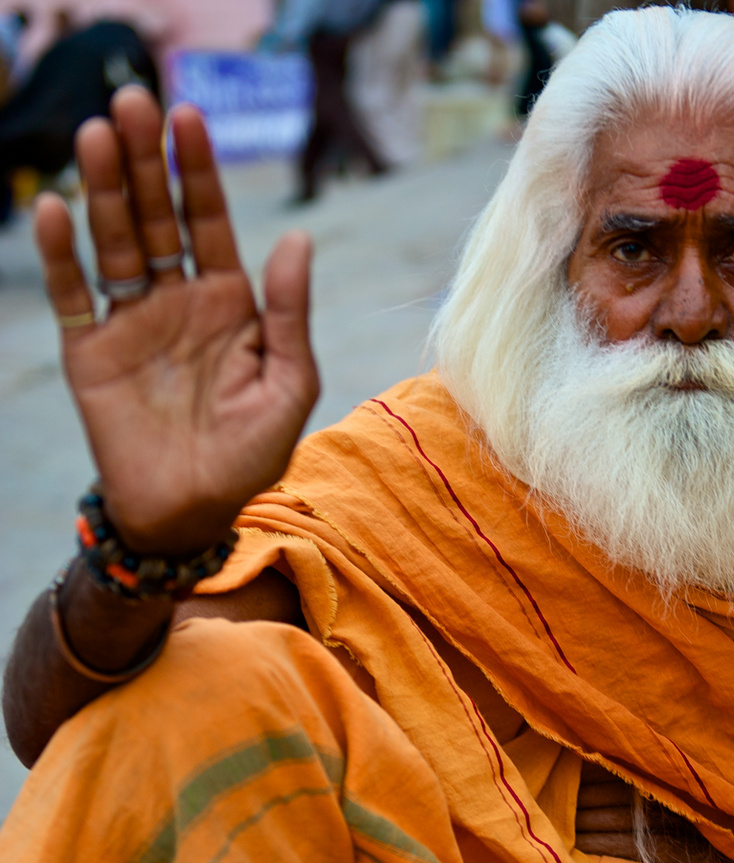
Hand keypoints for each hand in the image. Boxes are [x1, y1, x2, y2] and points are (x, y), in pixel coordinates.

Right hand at [36, 85, 318, 554]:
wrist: (194, 510)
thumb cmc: (252, 454)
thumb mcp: (288, 383)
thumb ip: (289, 313)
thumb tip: (298, 237)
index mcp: (232, 306)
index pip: (211, 225)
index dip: (198, 173)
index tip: (188, 118)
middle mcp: (180, 302)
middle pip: (160, 219)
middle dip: (146, 163)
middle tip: (131, 103)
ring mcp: (133, 322)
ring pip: (116, 243)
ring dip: (105, 191)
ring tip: (96, 136)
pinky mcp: (92, 351)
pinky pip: (74, 295)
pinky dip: (63, 256)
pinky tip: (58, 211)